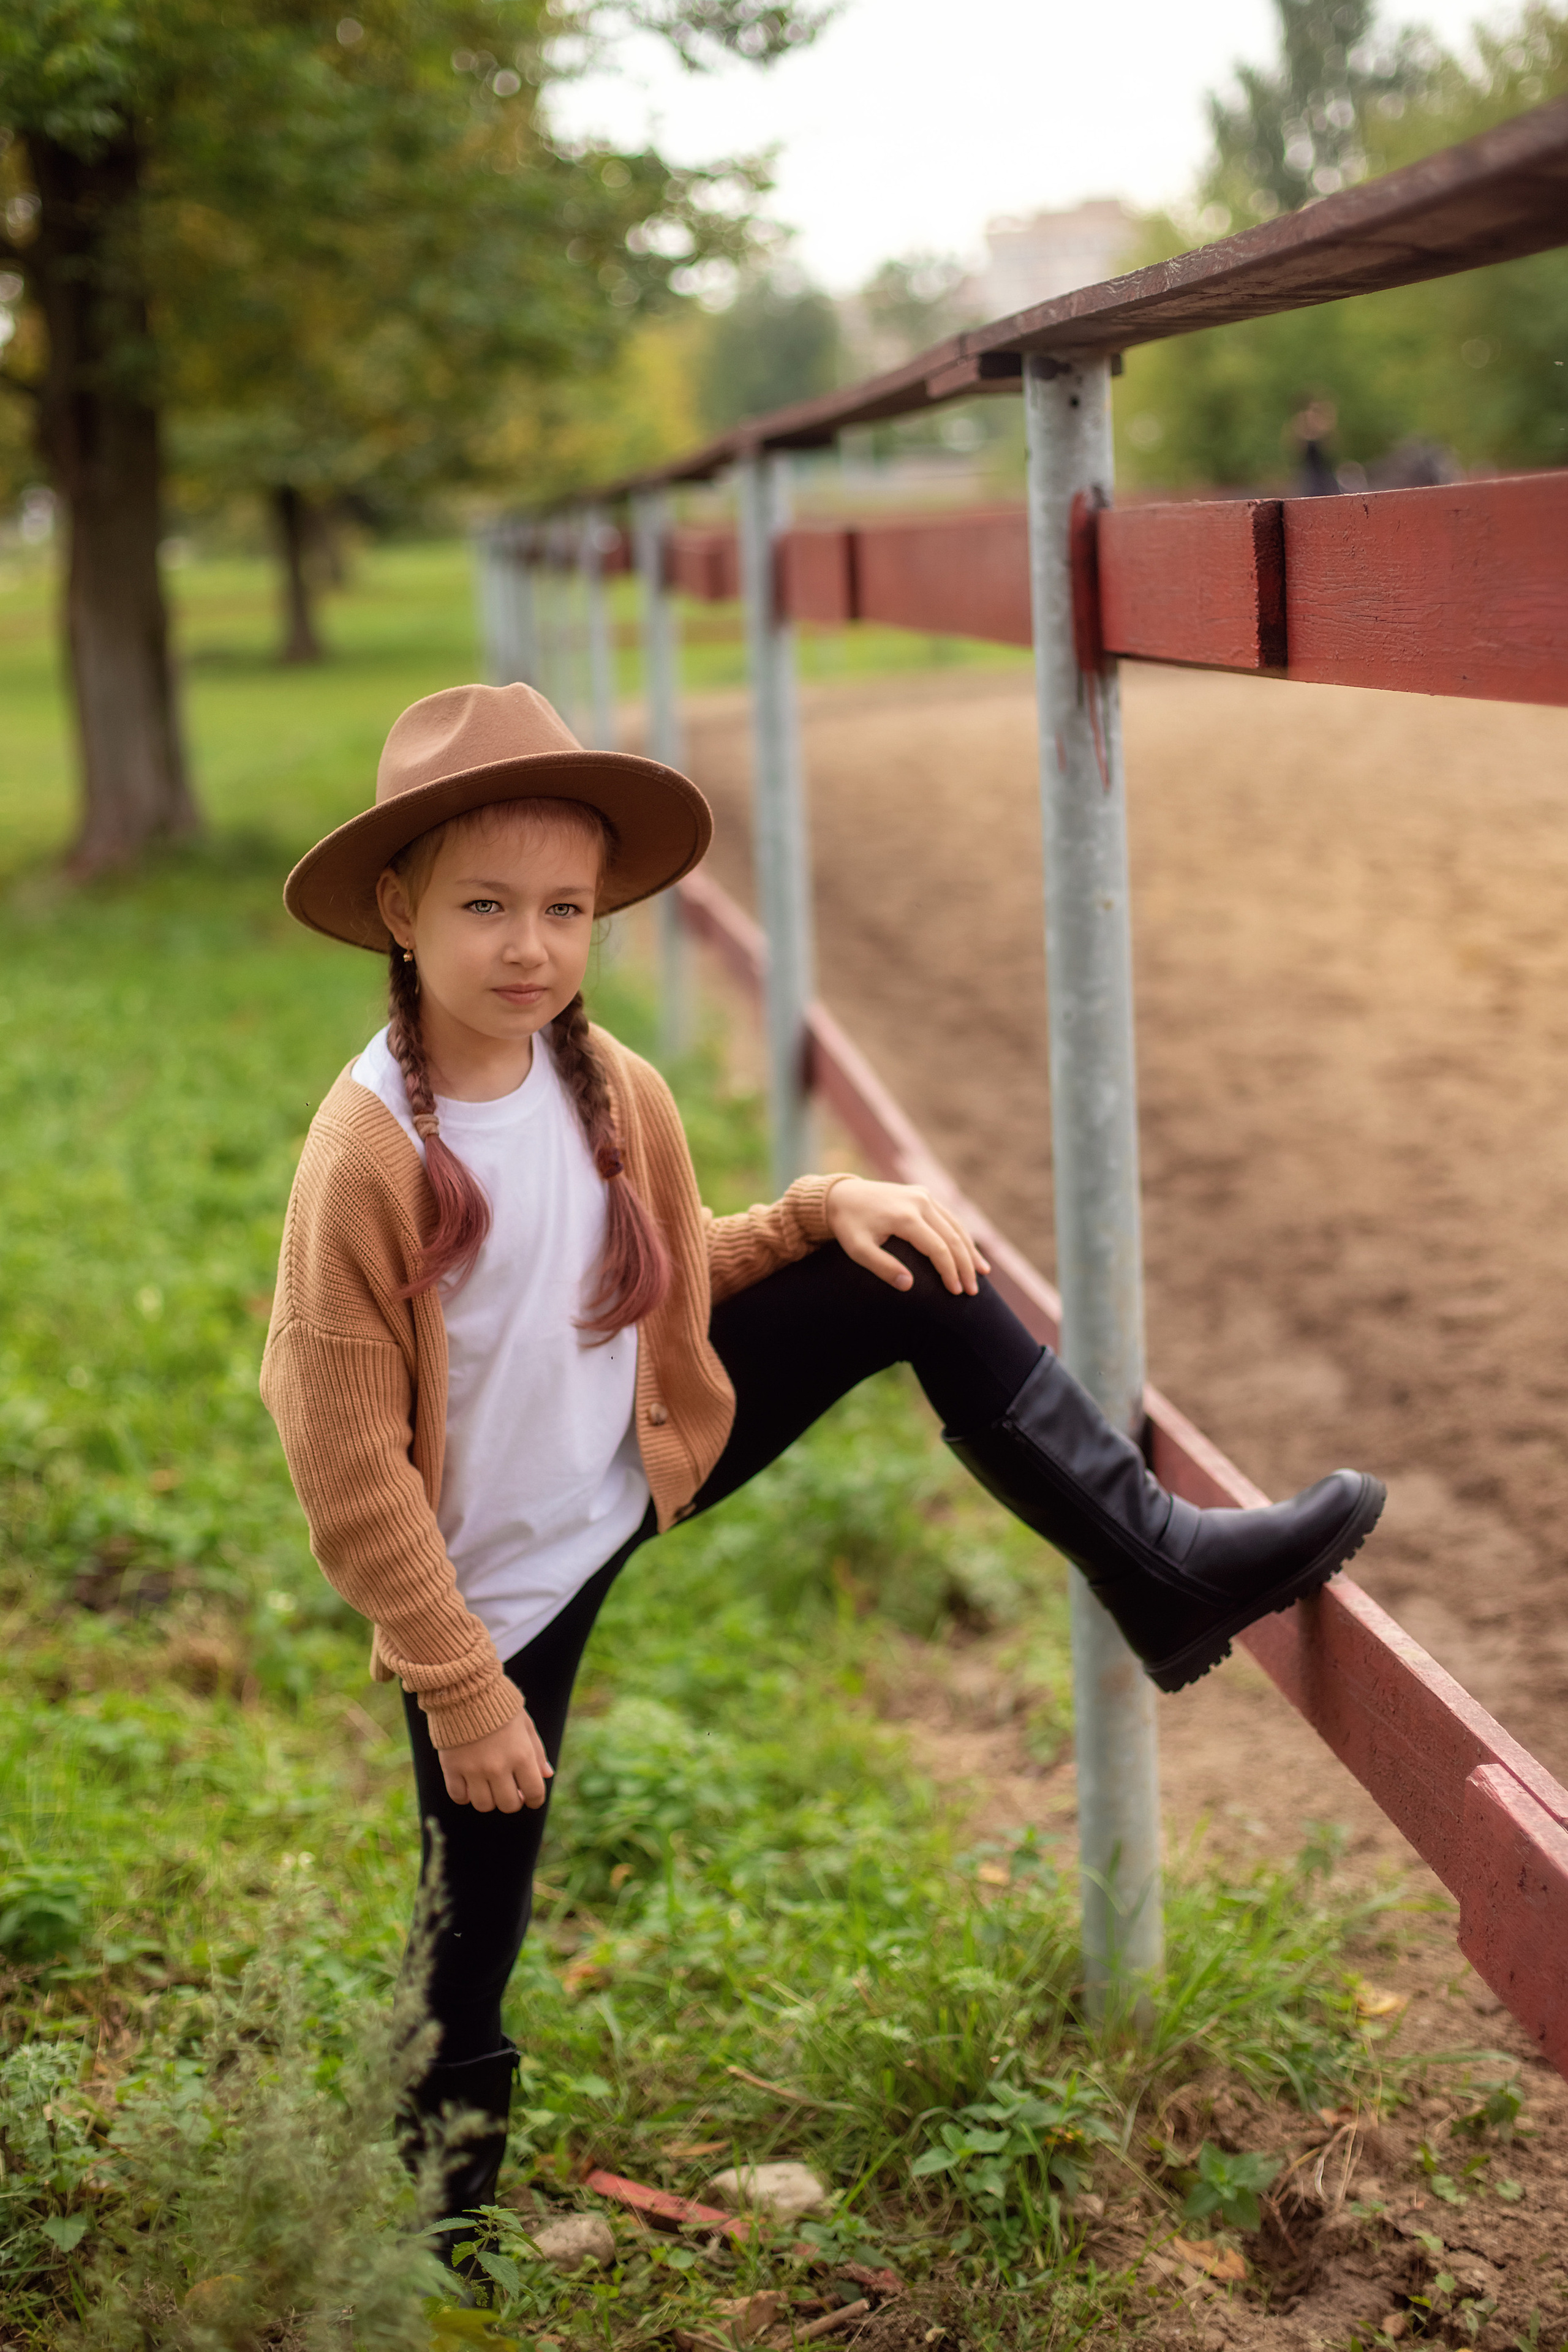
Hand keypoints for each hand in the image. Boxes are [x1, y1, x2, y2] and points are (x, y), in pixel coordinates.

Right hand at [436, 1707, 552, 1811]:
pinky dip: (465, 1796)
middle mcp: (498, 1766)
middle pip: (508, 1805)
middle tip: (509, 1791)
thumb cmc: (500, 1706)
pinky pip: (459, 1797)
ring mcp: (474, 1769)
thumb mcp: (525, 1724)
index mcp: (521, 1755)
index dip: (535, 1799)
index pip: (534, 1793)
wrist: (465, 1689)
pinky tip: (468, 1784)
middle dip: (512, 1801)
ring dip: (489, 1799)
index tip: (530, 1798)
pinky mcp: (452, 1767)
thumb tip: (547, 1774)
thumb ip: (537, 1751)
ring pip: (483, 1805)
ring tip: (488, 1786)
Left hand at [825, 1177, 990, 1296]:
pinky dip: (961, 1235)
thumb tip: (909, 1286)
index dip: (949, 1272)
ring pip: (956, 1225)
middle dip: (966, 1266)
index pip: (938, 1248)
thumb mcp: (857, 1249)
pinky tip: (969, 1252)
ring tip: (982, 1273)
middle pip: (953, 1237)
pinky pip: (949, 1217)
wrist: (841, 1195)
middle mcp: (919, 1202)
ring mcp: (923, 1195)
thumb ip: (881, 1267)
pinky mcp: (923, 1194)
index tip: (955, 1292)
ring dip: (970, 1251)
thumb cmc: (847, 1226)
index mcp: (905, 1216)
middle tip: (973, 1291)